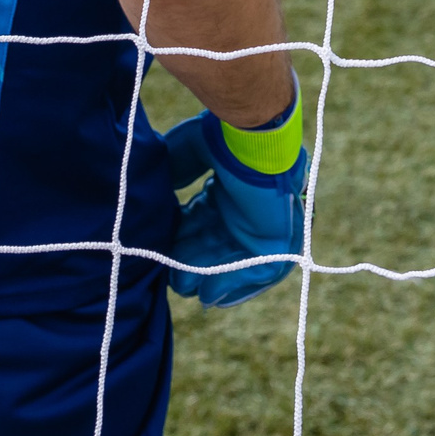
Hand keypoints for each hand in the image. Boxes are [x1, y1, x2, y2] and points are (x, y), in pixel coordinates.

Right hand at [161, 108, 307, 308]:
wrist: (260, 140)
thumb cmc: (227, 139)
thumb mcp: (189, 149)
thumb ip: (175, 170)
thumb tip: (160, 189)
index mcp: (228, 191)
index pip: (199, 221)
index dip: (179, 236)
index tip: (158, 248)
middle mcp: (244, 211)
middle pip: (211, 245)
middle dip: (188, 261)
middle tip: (167, 274)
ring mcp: (260, 228)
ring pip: (228, 261)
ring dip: (204, 276)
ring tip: (180, 285)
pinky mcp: (276, 242)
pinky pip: (255, 272)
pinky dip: (231, 285)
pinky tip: (208, 296)